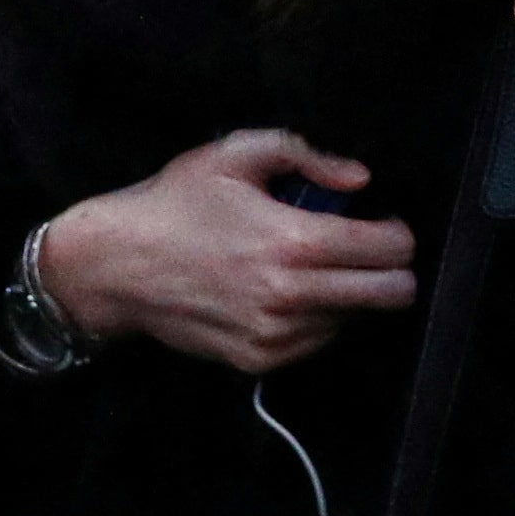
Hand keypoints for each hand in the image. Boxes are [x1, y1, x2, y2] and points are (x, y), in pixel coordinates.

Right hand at [35, 130, 418, 375]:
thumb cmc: (176, 202)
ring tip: (307, 268)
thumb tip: (359, 180)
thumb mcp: (235, 154)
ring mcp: (275, 335)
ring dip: (346, 294)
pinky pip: (315, 342)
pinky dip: (313, 318)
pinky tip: (282, 291)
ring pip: (354, 321)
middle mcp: (291, 296)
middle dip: (392, 270)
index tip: (382, 224)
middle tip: (366, 251)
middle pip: (391, 295)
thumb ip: (307, 157)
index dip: (397, 233)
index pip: (389, 250)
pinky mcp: (258, 361)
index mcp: (293, 241)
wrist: (116, 265)